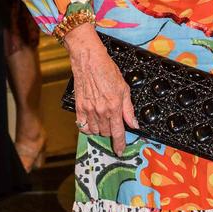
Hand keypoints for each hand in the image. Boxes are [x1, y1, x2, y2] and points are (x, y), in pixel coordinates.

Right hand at [63, 23, 136, 153]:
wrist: (89, 60)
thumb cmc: (107, 70)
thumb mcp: (124, 88)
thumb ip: (128, 109)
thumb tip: (134, 124)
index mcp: (114, 107)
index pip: (118, 133)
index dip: (120, 144)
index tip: (120, 151)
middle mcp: (101, 111)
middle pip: (106, 133)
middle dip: (111, 132)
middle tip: (113, 123)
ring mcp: (89, 110)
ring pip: (95, 131)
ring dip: (101, 130)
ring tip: (103, 119)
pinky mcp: (78, 107)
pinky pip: (83, 126)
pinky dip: (88, 127)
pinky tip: (92, 122)